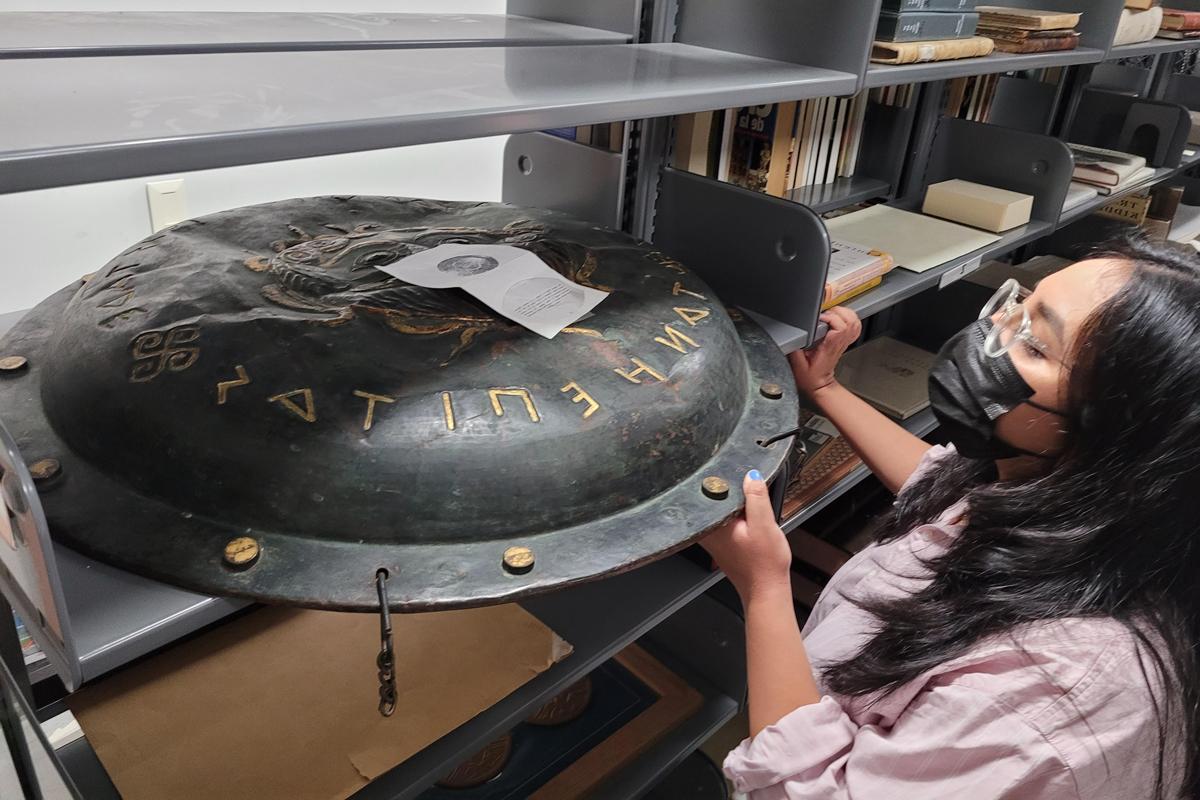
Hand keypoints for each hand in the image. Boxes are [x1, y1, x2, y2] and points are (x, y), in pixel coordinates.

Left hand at [700, 471, 792, 602]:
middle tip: (749, 488)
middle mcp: (708, 531)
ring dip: (736, 505)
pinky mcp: (720, 544)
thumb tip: (750, 476)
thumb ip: (756, 498)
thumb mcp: (764, 525)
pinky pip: (725, 521)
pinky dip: (736, 516)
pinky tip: (748, 519)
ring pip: (722, 510)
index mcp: (713, 524)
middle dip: (733, 492)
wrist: (766, 590)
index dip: (728, 479)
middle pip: (716, 500)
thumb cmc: (765, 563)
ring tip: (751, 505)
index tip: (740, 474)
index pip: (713, 491)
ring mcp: (712, 538)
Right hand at [787, 307, 861, 398]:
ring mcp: (844, 342)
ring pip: (854, 321)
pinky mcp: (844, 341)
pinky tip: (841, 318)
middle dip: (837, 312)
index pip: (840, 327)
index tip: (819, 318)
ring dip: (844, 314)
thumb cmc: (809, 377)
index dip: (830, 318)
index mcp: (829, 346)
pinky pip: (855, 326)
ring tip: (832, 314)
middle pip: (850, 320)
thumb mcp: (796, 364)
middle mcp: (839, 342)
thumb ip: (793, 347)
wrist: (819, 385)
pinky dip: (850, 318)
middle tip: (825, 315)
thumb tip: (790, 333)